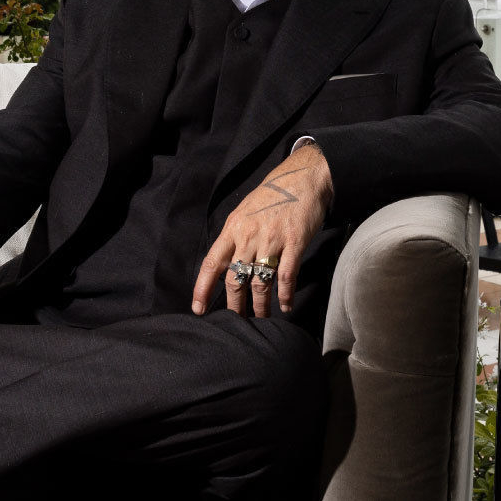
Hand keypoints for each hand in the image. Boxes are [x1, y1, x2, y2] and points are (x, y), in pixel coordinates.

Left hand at [192, 144, 332, 317]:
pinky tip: (285, 306)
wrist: (302, 178)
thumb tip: (224, 263)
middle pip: (235, 278)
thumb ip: (234, 237)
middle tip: (235, 322)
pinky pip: (286, 276)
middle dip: (234, 304)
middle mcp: (248, 236)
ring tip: (261, 319)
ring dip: (260, 305)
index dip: (202, 288)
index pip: (211, 262)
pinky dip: (285, 295)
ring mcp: (271, 240)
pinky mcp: (294, 243)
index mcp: (232, 228)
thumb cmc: (272, 196)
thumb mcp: (244, 212)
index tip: (198, 308)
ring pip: (260, 282)